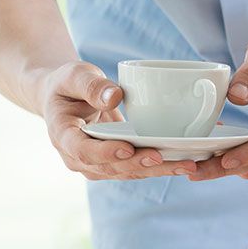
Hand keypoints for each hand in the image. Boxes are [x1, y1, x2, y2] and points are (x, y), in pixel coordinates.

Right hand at [42, 61, 196, 180]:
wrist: (65, 97)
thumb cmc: (69, 83)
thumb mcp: (75, 75)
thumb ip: (92, 86)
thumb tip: (114, 97)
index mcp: (62, 134)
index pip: (82, 150)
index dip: (105, 152)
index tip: (127, 148)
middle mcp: (77, 156)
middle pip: (110, 166)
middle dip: (138, 164)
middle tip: (164, 157)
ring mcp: (96, 163)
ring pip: (127, 172)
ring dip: (156, 171)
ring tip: (185, 165)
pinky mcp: (114, 161)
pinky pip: (137, 168)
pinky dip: (160, 167)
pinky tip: (184, 162)